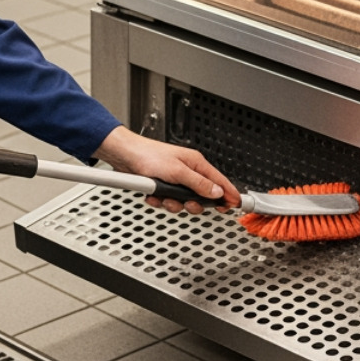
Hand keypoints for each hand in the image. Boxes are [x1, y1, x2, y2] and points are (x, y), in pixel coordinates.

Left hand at [94, 126, 241, 214]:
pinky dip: (161, 201)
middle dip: (194, 204)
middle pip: (202, 195)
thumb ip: (198, 184)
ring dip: (174, 203)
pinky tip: (154, 196)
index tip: (235, 205)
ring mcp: (175, 179)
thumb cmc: (148, 155)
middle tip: (188, 205)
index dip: (228, 194)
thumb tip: (217, 192)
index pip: (219, 181)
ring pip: (184, 201)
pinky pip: (169, 201)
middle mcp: (188, 171)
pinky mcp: (163, 185)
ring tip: (165, 198)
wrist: (124, 156)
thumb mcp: (177, 172)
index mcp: (196, 163)